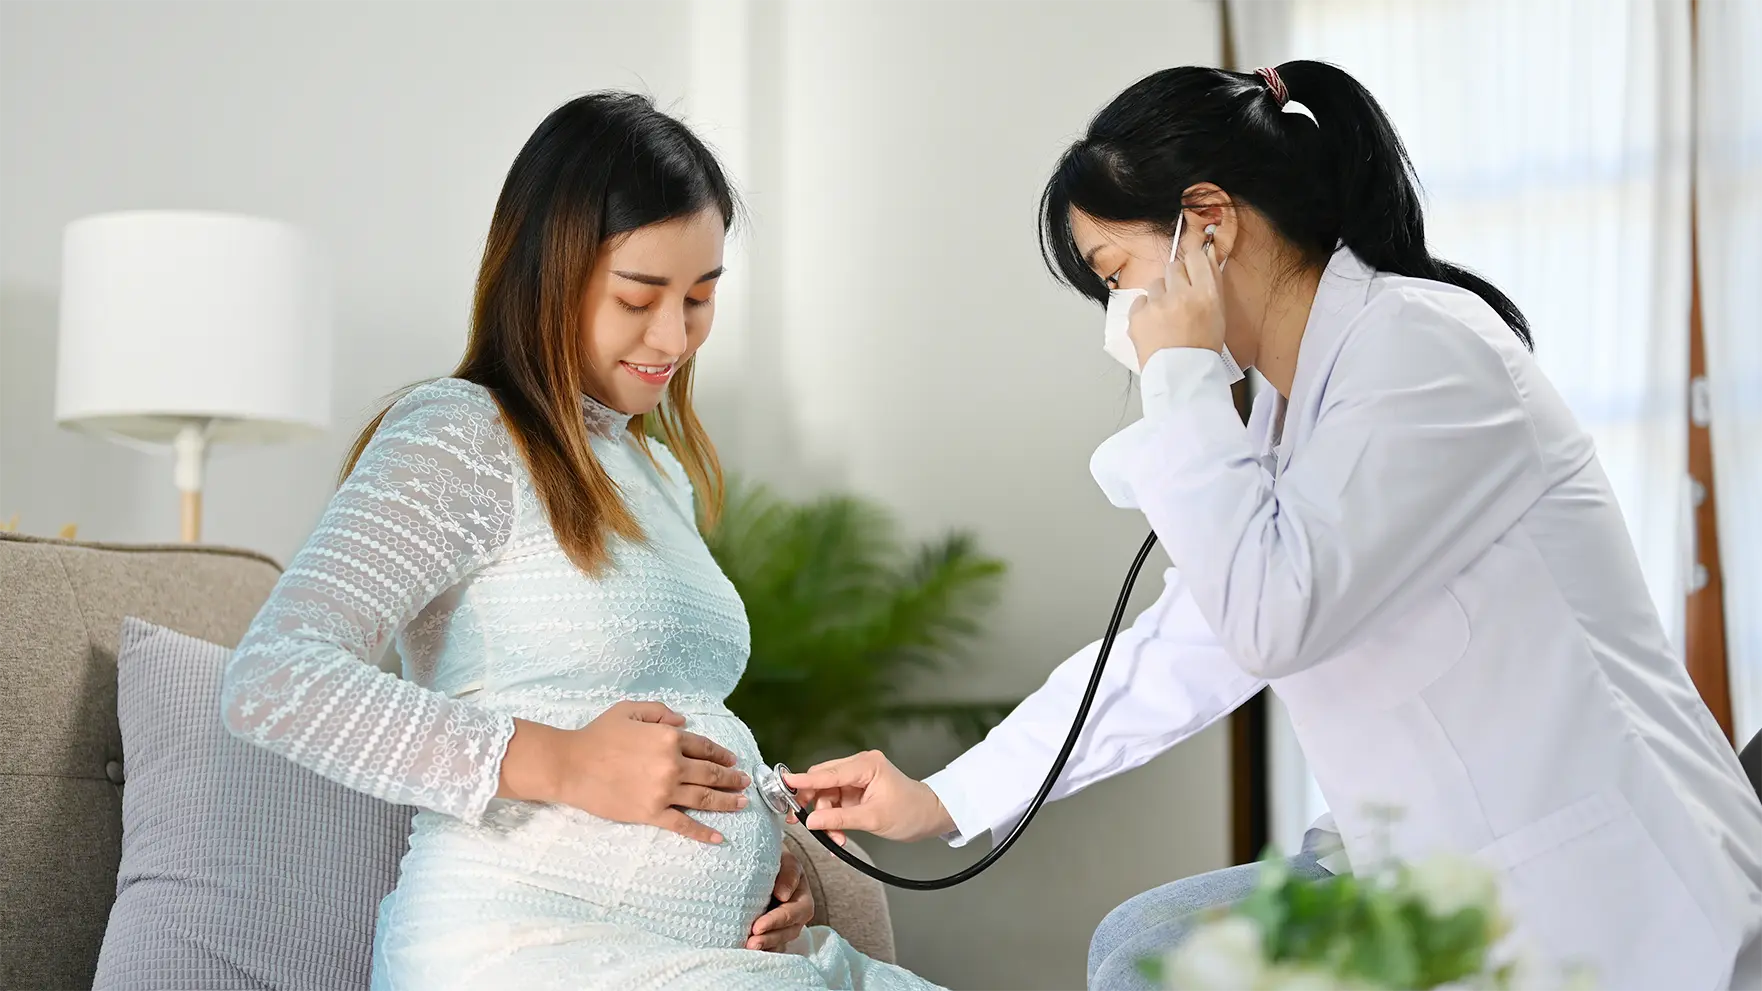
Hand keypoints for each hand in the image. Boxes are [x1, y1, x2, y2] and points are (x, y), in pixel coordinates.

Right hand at [497, 701, 750, 843]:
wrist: (571, 765)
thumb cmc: (597, 735)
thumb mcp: (629, 710)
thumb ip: (659, 712)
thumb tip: (683, 721)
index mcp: (668, 737)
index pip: (704, 746)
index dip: (722, 753)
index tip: (733, 759)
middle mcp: (672, 764)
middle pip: (711, 772)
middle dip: (731, 778)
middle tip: (744, 782)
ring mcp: (664, 791)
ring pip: (704, 798)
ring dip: (727, 801)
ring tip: (741, 803)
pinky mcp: (651, 813)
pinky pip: (683, 824)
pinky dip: (703, 832)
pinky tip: (719, 837)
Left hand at [748, 847, 812, 950]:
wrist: (761, 862)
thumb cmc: (774, 860)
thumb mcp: (785, 859)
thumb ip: (788, 872)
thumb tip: (783, 895)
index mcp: (802, 897)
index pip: (794, 913)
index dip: (776, 921)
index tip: (757, 926)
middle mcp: (797, 915)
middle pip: (789, 931)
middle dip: (770, 938)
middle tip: (751, 943)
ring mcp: (785, 927)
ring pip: (780, 942)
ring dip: (765, 946)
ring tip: (747, 948)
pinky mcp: (773, 933)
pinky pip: (771, 947)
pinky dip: (762, 950)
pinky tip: (746, 951)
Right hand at [782, 750, 953, 845]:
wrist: (930, 817)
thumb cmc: (910, 812)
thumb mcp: (873, 819)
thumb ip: (839, 820)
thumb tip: (811, 822)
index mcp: (866, 765)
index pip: (828, 773)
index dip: (804, 780)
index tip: (784, 784)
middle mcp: (859, 766)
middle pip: (822, 782)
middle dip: (814, 806)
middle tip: (803, 823)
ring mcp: (857, 778)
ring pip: (826, 795)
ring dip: (826, 818)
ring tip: (835, 839)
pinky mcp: (856, 791)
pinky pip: (835, 803)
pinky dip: (833, 820)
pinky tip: (838, 835)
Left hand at [1128, 227, 1225, 369]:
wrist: (1181, 377)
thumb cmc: (1202, 349)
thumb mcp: (1218, 315)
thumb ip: (1211, 284)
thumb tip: (1205, 256)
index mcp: (1205, 294)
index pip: (1196, 257)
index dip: (1193, 262)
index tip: (1191, 269)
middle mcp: (1180, 295)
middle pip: (1174, 267)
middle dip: (1176, 280)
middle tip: (1179, 299)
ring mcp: (1156, 305)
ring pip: (1156, 283)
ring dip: (1161, 295)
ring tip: (1167, 317)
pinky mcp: (1137, 316)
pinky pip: (1140, 300)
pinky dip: (1146, 310)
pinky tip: (1154, 325)